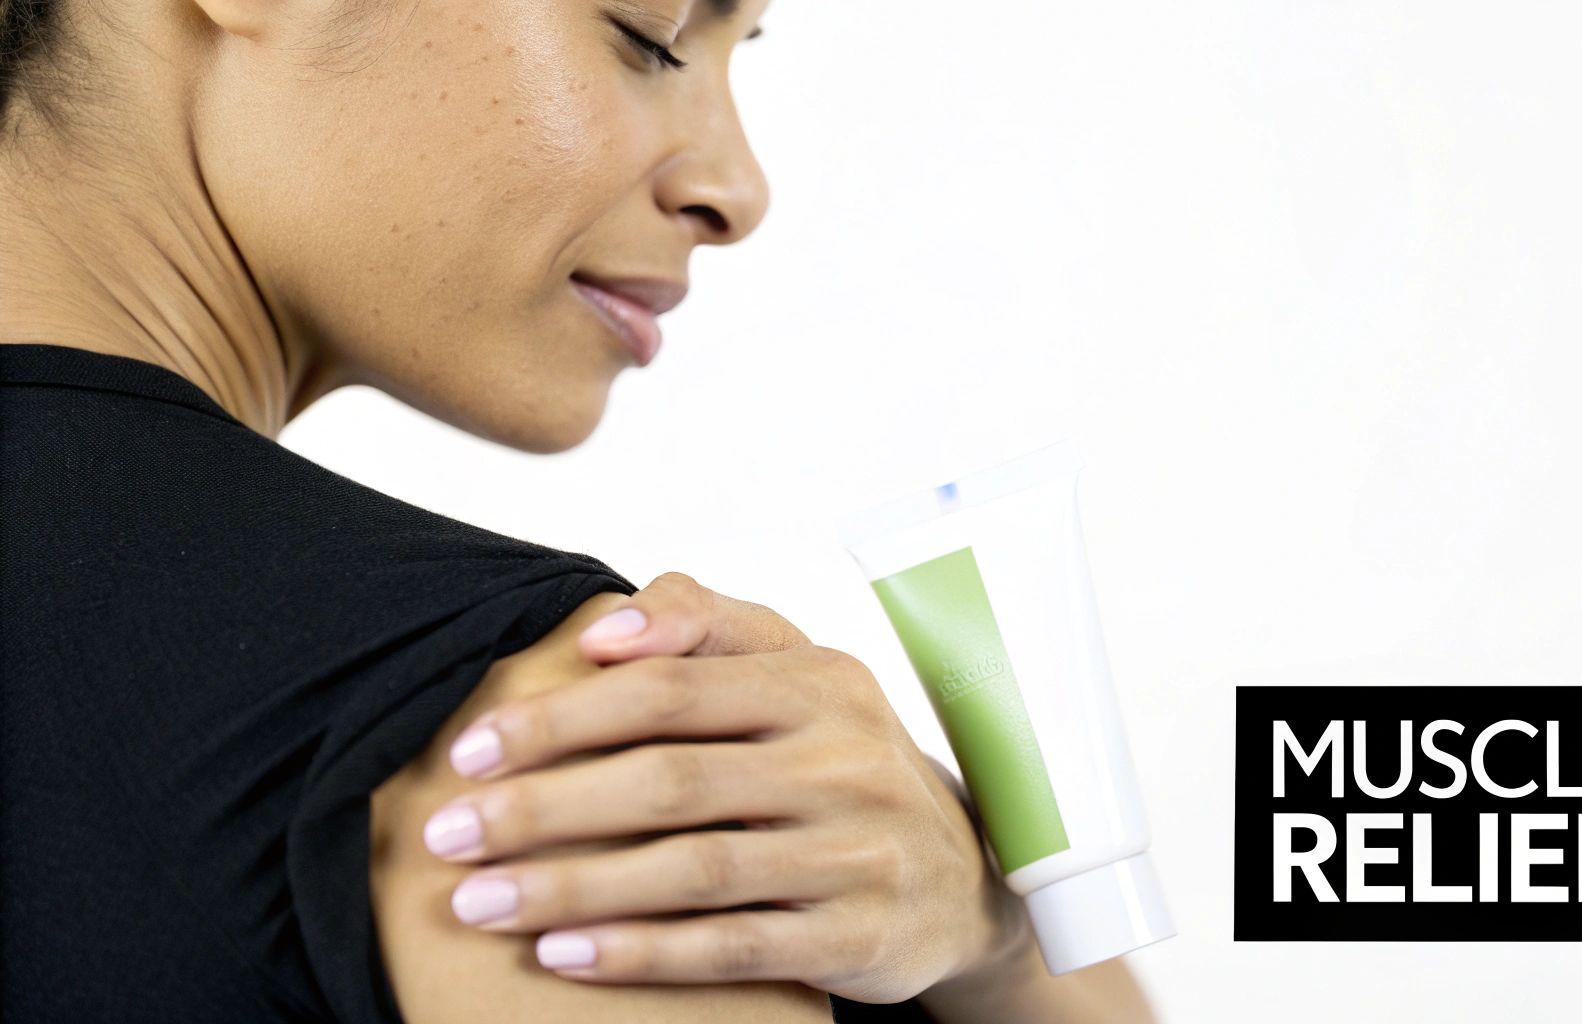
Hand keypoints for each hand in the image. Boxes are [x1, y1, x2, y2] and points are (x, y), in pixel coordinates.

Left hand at [418, 572, 1030, 1003]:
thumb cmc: (841, 763)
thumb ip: (709, 626)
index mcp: (821, 683)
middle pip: (670, 779)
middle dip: (543, 806)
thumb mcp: (801, 675)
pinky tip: (563, 955)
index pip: (673, 687)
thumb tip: (609, 623)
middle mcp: (843, 760)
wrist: (960, 877)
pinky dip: (642, 953)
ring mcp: (855, 851)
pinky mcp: (857, 936)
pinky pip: (733, 946)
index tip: (473, 749)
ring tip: (477, 902)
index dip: (564, 716)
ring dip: (572, 887)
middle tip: (448, 832)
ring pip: (694, 869)